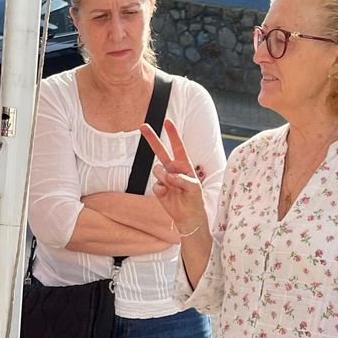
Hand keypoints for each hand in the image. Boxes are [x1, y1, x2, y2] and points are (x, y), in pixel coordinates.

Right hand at [143, 118, 208, 234]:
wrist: (188, 216)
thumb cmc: (195, 199)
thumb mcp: (194, 188)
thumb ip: (182, 179)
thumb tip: (168, 174)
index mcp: (184, 165)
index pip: (178, 146)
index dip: (173, 134)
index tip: (167, 121)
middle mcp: (173, 169)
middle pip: (160, 151)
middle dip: (152, 138)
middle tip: (142, 126)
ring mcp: (164, 178)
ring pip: (157, 170)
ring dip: (165, 178)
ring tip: (173, 187)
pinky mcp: (159, 188)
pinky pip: (155, 185)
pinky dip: (161, 190)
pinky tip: (167, 194)